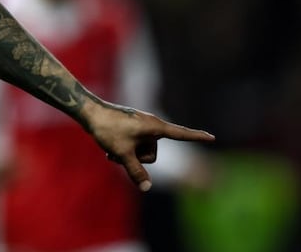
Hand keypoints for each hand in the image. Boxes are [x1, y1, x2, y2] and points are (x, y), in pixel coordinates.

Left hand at [85, 101, 214, 191]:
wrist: (88, 112)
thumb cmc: (107, 129)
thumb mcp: (122, 154)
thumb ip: (136, 172)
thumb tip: (147, 188)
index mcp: (154, 127)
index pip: (180, 134)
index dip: (197, 137)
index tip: (212, 137)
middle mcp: (151, 126)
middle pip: (152, 155)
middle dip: (136, 158)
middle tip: (119, 149)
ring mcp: (141, 127)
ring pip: (141, 153)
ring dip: (127, 155)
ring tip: (112, 148)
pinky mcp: (132, 129)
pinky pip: (133, 148)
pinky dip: (123, 151)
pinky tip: (109, 148)